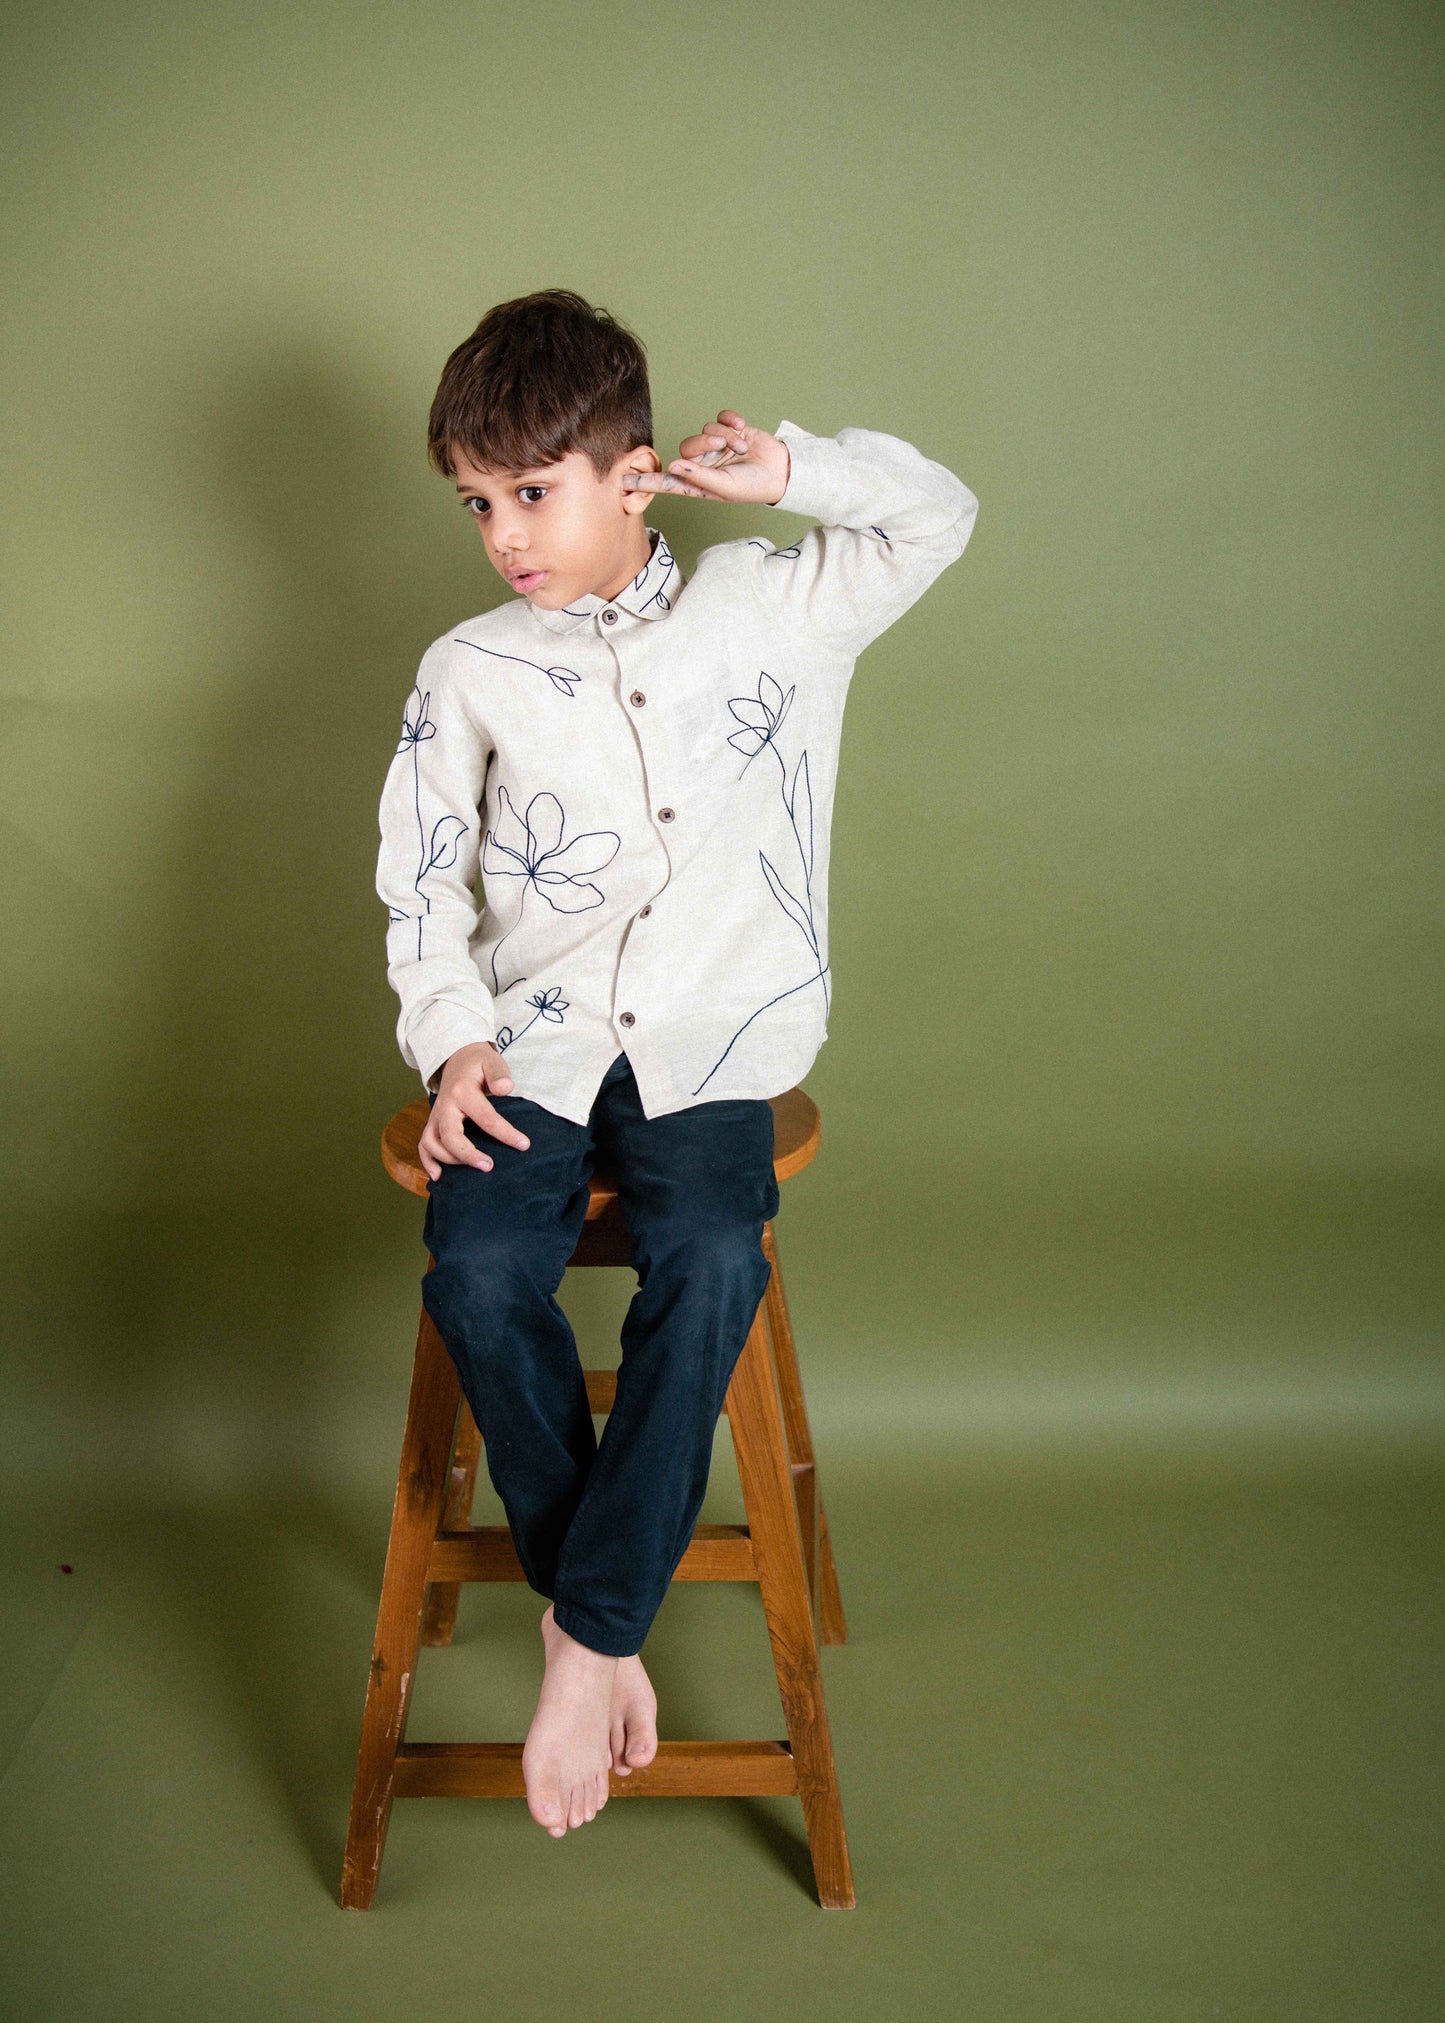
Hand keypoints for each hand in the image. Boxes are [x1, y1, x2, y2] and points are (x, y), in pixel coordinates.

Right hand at [420, 1041, 530, 1180]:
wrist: (458, 1058)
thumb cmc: (479, 1063)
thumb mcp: (492, 1061)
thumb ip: (499, 1074)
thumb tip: (506, 1088)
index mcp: (462, 1091)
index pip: (485, 1117)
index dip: (505, 1134)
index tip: (524, 1145)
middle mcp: (445, 1105)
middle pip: (450, 1136)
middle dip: (468, 1155)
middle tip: (489, 1166)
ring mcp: (436, 1115)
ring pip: (431, 1143)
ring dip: (449, 1160)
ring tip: (472, 1169)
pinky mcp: (433, 1122)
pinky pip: (423, 1145)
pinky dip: (427, 1162)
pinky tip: (439, 1177)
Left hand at [622, 411, 790, 506]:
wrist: (780, 471)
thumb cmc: (753, 487)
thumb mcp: (725, 487)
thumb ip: (699, 477)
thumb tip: (674, 465)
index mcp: (698, 482)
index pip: (666, 481)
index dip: (646, 481)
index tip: (623, 481)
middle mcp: (702, 463)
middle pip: (687, 446)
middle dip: (704, 443)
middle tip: (722, 447)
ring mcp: (715, 446)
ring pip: (705, 429)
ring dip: (725, 435)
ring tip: (741, 447)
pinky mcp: (728, 430)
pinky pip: (720, 417)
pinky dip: (732, 422)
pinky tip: (743, 429)